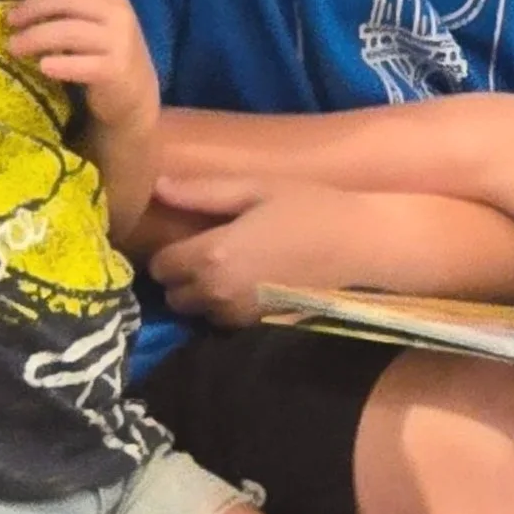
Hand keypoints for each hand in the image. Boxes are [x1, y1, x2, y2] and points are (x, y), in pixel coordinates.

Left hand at [5, 0, 156, 129]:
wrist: (135, 96)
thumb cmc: (105, 54)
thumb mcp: (93, 22)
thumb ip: (69, 0)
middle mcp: (118, 13)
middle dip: (32, 8)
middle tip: (8, 21)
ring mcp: (119, 42)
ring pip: (69, 31)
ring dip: (35, 37)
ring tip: (13, 47)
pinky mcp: (115, 71)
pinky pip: (81, 64)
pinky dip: (59, 64)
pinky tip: (42, 67)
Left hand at [147, 176, 363, 325]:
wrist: (357, 245)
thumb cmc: (307, 207)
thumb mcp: (255, 189)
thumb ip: (202, 192)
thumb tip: (156, 185)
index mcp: (212, 255)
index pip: (160, 266)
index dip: (168, 251)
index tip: (184, 237)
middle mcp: (218, 293)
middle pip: (173, 296)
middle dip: (181, 276)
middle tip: (206, 251)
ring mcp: (238, 316)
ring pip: (197, 312)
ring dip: (202, 294)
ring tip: (229, 267)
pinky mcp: (257, 328)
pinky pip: (223, 322)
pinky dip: (225, 306)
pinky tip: (248, 283)